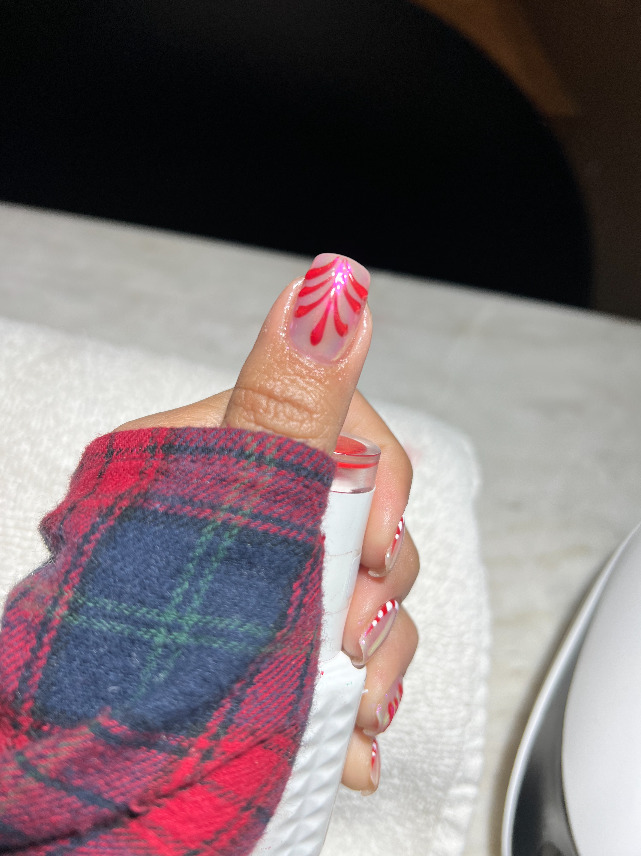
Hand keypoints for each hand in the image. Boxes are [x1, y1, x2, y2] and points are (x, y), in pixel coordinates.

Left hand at [118, 254, 419, 793]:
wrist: (99, 767)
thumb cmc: (140, 630)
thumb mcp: (225, 506)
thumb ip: (286, 400)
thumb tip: (334, 286)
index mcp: (230, 461)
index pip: (342, 433)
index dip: (375, 491)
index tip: (372, 550)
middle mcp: (255, 518)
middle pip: (368, 522)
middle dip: (376, 590)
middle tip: (349, 642)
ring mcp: (272, 589)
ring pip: (372, 597)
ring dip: (380, 659)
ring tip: (356, 712)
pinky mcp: (286, 654)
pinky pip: (357, 661)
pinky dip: (366, 702)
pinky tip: (356, 740)